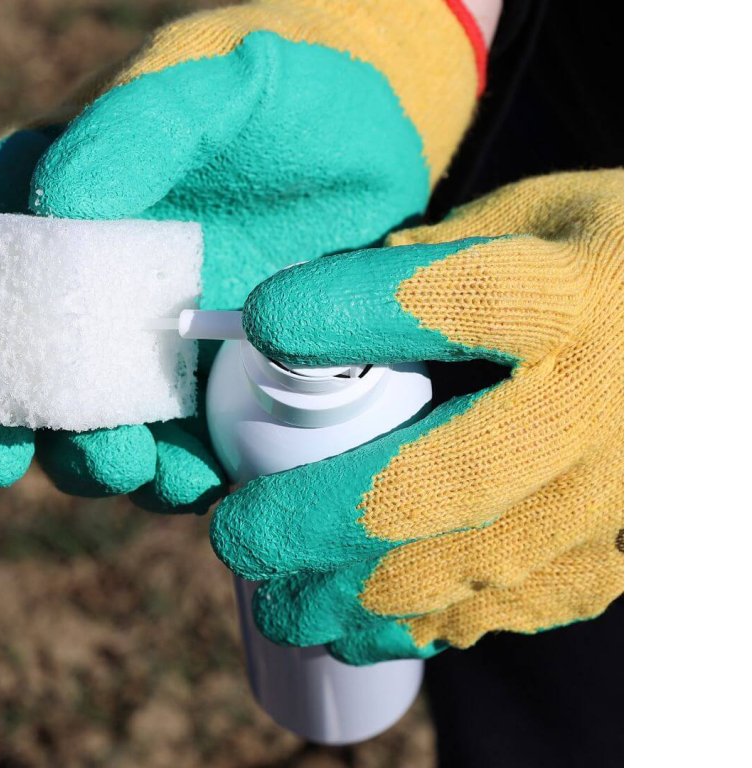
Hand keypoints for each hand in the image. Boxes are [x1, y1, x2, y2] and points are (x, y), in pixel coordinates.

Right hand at [0, 0, 484, 508]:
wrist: (392, 160)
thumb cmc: (294, 103)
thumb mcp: (223, 84)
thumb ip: (140, 127)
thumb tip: (59, 203)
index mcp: (65, 196)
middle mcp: (92, 286)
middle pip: (7, 364)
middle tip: (13, 451)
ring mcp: (150, 351)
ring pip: (82, 429)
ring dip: (86, 462)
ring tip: (133, 466)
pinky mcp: (210, 398)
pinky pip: (171, 460)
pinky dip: (172, 482)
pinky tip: (200, 479)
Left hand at [211, 170, 623, 659]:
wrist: (722, 332)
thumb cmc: (610, 258)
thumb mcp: (534, 216)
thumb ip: (430, 255)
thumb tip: (317, 312)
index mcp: (567, 297)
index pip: (444, 303)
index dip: (342, 316)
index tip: (261, 324)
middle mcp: (595, 403)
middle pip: (438, 479)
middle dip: (319, 521)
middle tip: (236, 538)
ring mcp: (614, 490)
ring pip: (471, 567)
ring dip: (358, 599)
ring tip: (280, 607)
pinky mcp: (619, 544)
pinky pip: (518, 604)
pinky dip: (429, 625)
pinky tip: (362, 628)